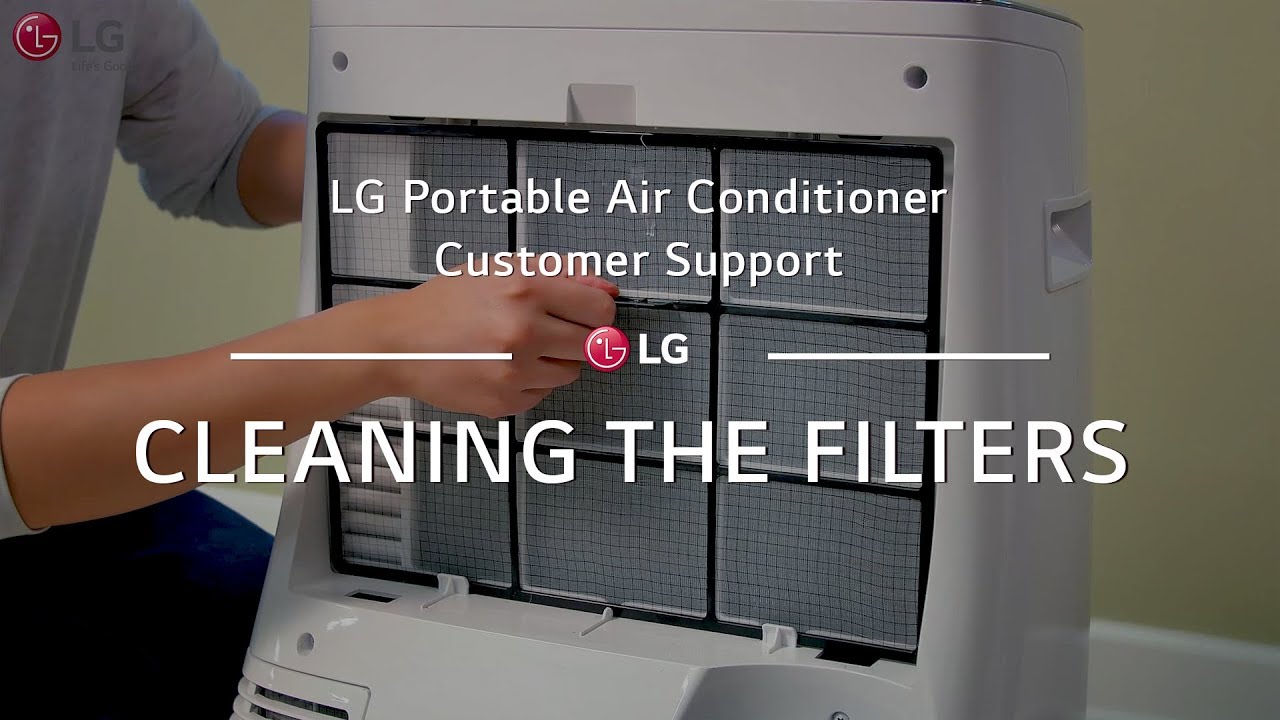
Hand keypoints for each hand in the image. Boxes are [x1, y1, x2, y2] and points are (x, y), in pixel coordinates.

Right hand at [358, 268, 618, 417]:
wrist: (399, 342)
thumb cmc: (446, 303)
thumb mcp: (500, 269)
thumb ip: (560, 273)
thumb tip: (606, 290)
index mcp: (526, 289)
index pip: (601, 311)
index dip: (598, 314)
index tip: (589, 317)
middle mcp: (523, 331)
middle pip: (592, 345)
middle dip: (578, 337)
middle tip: (549, 330)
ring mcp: (515, 371)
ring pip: (571, 372)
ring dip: (554, 360)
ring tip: (518, 346)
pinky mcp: (505, 401)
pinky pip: (543, 393)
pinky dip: (531, 381)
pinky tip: (503, 366)